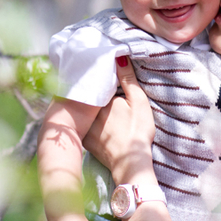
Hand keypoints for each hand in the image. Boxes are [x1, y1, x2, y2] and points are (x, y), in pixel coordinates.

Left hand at [82, 56, 154, 184]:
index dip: (100, 79)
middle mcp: (88, 111)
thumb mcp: (138, 102)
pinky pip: (82, 125)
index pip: (97, 84)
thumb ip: (128, 79)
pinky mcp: (85, 140)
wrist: (131, 163)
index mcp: (101, 99)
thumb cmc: (137, 131)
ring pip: (84, 111)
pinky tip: (91, 120)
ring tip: (93, 101)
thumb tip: (119, 57)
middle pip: (89, 97)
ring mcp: (85, 126)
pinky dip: (85, 121)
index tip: (102, 72)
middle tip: (97, 85)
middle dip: (91, 91)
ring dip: (85, 106)